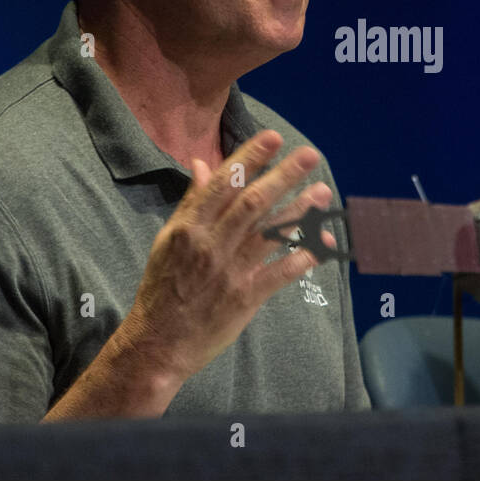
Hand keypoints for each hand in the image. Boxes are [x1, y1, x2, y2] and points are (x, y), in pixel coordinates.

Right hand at [120, 129, 334, 385]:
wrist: (157, 342)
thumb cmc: (163, 286)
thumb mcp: (169, 238)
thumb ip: (191, 201)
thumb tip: (202, 163)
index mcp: (189, 226)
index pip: (223, 183)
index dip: (250, 159)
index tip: (273, 138)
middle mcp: (209, 244)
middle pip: (252, 203)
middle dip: (283, 176)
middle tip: (310, 155)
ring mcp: (228, 272)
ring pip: (269, 234)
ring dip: (299, 211)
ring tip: (322, 191)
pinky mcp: (243, 299)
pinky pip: (278, 274)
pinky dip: (300, 258)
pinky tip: (321, 244)